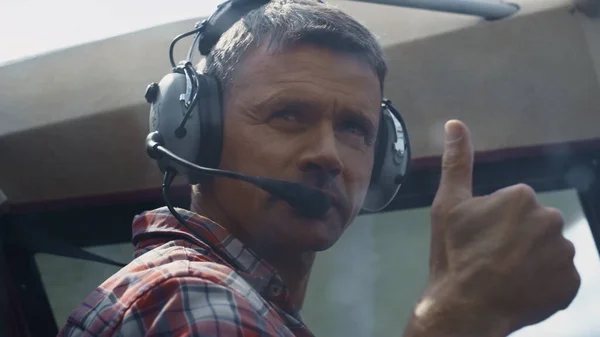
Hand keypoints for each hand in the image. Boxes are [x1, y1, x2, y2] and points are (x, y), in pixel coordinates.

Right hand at [413, 120, 580, 335]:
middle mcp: (551, 219)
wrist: (465, 307)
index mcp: (521, 197)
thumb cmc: (453, 254)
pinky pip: (558, 277)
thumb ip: (456, 162)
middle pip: (532, 226)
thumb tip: (455, 123)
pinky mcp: (572, 284)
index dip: (492, 223)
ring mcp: (564, 254)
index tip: (478, 240)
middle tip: (489, 259)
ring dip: (531, 261)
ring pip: (547, 250)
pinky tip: (520, 289)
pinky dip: (544, 283)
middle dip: (515, 239)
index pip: (512, 205)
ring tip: (504, 277)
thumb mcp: (447, 206)